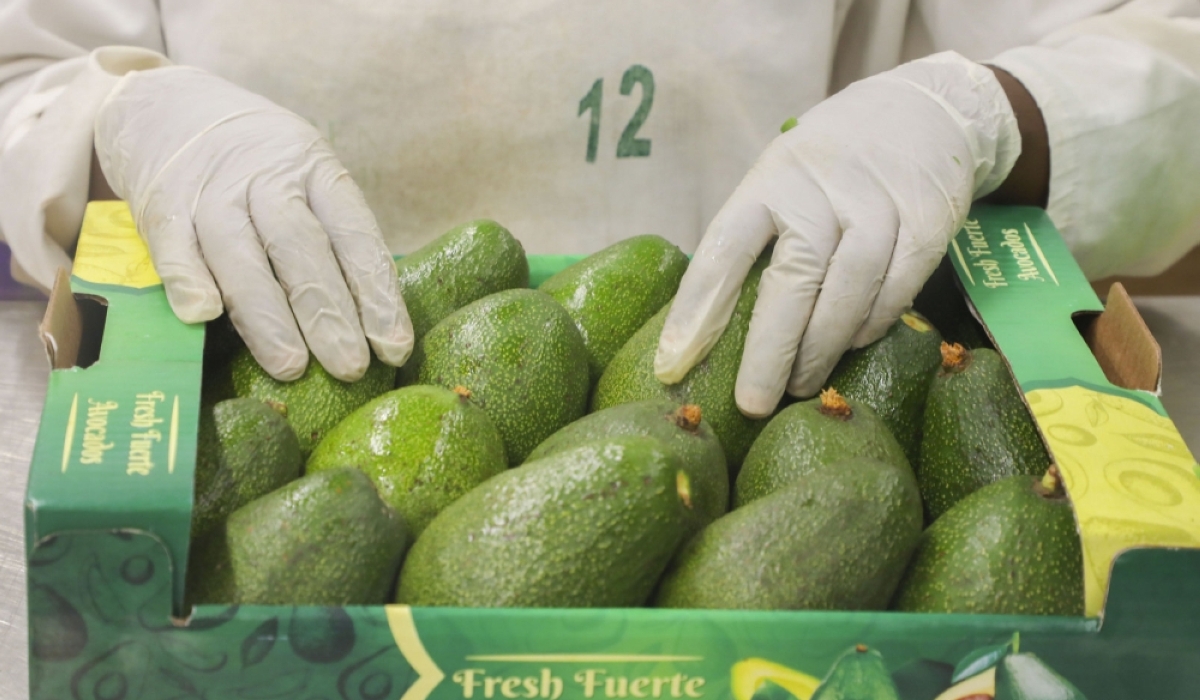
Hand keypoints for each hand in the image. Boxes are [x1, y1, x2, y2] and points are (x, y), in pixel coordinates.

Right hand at [95, 66, 412, 380]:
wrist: (168, 103)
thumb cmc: (258, 164)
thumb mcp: (306, 177)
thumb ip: (332, 237)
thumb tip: (372, 321)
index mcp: (316, 171)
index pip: (354, 233)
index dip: (376, 291)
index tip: (394, 344)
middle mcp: (267, 178)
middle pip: (302, 247)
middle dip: (328, 312)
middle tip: (350, 367)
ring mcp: (212, 190)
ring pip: (241, 254)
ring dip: (266, 314)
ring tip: (291, 365)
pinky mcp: (161, 204)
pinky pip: (173, 245)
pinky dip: (187, 278)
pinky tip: (203, 315)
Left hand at [654, 52, 1020, 416]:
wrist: (923, 109)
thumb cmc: (828, 164)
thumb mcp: (779, 178)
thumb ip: (752, 237)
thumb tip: (704, 326)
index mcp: (768, 181)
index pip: (722, 249)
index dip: (695, 311)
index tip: (672, 365)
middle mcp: (819, 189)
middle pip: (792, 280)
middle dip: (769, 352)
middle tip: (751, 404)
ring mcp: (877, 203)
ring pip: (847, 291)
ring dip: (821, 348)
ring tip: (799, 386)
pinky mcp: (927, 219)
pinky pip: (896, 289)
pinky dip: (872, 325)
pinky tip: (852, 346)